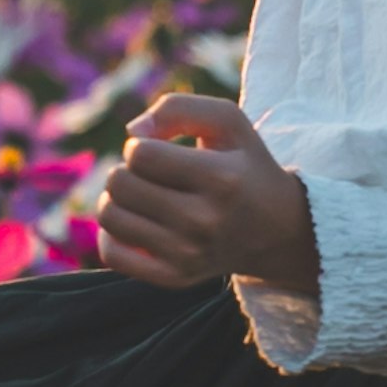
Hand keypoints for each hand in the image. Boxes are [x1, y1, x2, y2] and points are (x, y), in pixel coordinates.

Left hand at [96, 92, 319, 294]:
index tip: (157, 150)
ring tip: (141, 197)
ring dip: (117, 199)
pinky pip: (112, 254)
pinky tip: (136, 223)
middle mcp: (204, 221)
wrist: (275, 230)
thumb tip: (132, 132)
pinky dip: (112, 235)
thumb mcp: (228, 122)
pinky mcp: (175, 278)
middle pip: (120, 184)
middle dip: (126, 170)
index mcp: (220, 178)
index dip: (139, 145)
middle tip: (149, 175)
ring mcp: (188, 255)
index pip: (141, 155)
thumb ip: (177, 108)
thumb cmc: (243, 165)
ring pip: (110, 216)